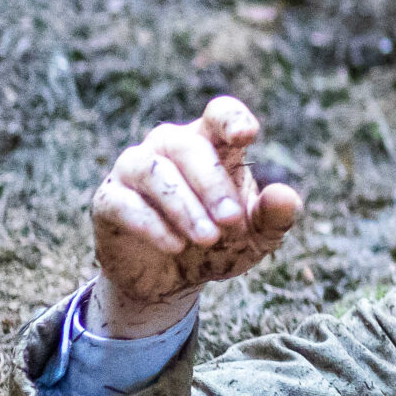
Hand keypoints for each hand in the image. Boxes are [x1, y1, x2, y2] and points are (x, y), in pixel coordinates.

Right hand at [90, 97, 302, 336]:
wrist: (171, 281)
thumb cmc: (219, 245)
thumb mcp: (256, 238)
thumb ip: (273, 217)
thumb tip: (286, 196)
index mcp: (212, 145)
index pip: (219, 114)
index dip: (231, 118)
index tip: (246, 136)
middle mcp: (170, 147)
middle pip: (188, 144)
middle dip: (212, 183)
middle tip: (232, 220)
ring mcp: (135, 170)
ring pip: (153, 170)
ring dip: (183, 205)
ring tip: (208, 237)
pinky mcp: (109, 200)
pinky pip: (124, 202)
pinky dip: (152, 224)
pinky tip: (176, 245)